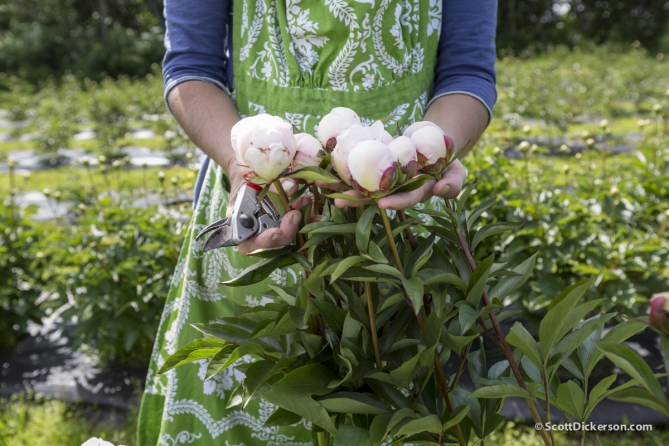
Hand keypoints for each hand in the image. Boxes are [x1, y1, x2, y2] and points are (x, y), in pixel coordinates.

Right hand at [227, 166, 303, 254]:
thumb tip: (291, 187)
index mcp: (241, 226)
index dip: (263, 242)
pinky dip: (307, 217)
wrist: (252, 173)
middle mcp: (257, 233)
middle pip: (274, 244)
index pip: (249, 244)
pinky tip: (309, 204)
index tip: (276, 231)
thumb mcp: (253, 178)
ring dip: (301, 223)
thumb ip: (270, 184)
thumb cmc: (245, 178)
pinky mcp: (287, 223)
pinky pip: (298, 226)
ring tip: (305, 202)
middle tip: (295, 214)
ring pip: (290, 236)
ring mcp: (274, 229)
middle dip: (288, 231)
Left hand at [324, 160, 467, 208]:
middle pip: (376, 196)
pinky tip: (328, 168)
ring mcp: (384, 177)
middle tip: (340, 202)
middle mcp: (396, 188)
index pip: (405, 199)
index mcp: (416, 192)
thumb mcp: (457, 172)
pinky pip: (358, 166)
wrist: (433, 143)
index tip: (382, 204)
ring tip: (325, 188)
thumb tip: (441, 190)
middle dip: (358, 199)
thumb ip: (453, 183)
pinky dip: (344, 167)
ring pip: (363, 183)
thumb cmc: (448, 162)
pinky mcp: (376, 163)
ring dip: (344, 186)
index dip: (395, 202)